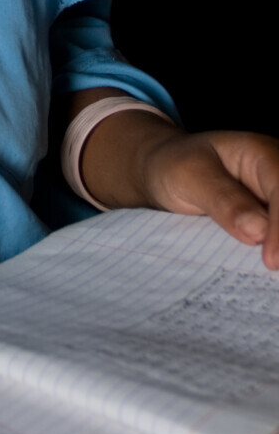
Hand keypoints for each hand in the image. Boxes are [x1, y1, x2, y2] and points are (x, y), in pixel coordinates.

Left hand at [140, 130, 278, 270]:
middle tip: (272, 272)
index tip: (271, 262)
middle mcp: (277, 173)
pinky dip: (274, 250)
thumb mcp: (189, 177)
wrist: (165, 168)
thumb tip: (259, 232)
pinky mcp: (271, 215)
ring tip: (269, 280)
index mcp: (261, 154)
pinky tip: (267, 267)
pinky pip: (276, 235)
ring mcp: (276, 196)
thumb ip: (222, 200)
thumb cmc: (175, 165)